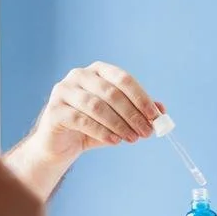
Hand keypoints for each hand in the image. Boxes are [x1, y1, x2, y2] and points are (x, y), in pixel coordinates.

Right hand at [26, 62, 162, 161]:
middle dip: (132, 114)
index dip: (141, 97)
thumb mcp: (118, 118)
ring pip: (96, 106)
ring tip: (132, 139)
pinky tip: (114, 141)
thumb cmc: (92, 127)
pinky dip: (102, 131)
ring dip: (119, 124)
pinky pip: (82, 120)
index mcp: (97, 70)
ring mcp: (63, 91)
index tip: (155, 115)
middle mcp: (78, 75)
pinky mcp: (54, 110)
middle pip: (111, 92)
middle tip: (146, 132)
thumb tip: (162, 110)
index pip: (123, 79)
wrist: (61, 144)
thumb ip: (138, 111)